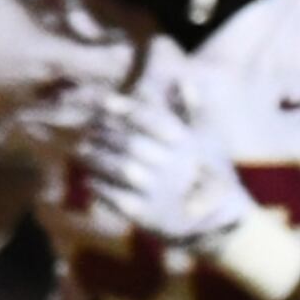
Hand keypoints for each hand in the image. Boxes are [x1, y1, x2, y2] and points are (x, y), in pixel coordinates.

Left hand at [68, 85, 249, 248]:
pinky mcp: (147, 215)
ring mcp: (157, 191)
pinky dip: (100, 187)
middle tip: (86, 129)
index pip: (149, 118)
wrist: (218, 220)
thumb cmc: (211, 173)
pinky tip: (89, 180)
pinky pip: (116, 197)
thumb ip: (192, 111)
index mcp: (185, 142)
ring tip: (81, 152)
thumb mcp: (208, 140)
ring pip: (119, 168)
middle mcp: (171, 164)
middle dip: (104, 134)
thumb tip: (182, 79)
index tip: (104, 101)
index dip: (125, 108)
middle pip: (128, 142)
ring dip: (96, 159)